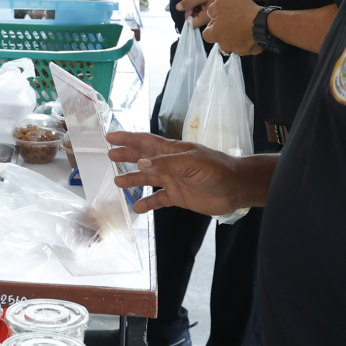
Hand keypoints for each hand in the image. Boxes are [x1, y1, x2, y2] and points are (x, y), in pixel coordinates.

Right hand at [106, 130, 251, 216]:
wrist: (236, 188)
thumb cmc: (216, 169)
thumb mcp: (191, 163)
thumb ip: (166, 164)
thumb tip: (141, 164)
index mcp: (172, 151)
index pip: (145, 142)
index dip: (128, 139)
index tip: (110, 137)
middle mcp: (169, 164)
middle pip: (143, 158)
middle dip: (126, 156)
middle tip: (110, 156)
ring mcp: (173, 180)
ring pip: (148, 179)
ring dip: (133, 179)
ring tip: (118, 183)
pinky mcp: (178, 196)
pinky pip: (159, 200)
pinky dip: (148, 203)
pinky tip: (138, 208)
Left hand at [174, 0, 236, 26]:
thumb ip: (190, 2)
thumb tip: (178, 7)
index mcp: (206, 18)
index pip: (191, 24)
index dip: (187, 15)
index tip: (190, 6)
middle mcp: (208, 20)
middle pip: (193, 19)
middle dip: (191, 8)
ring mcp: (211, 17)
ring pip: (197, 14)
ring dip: (195, 6)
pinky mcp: (213, 13)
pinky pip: (203, 12)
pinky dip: (200, 5)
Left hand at [201, 0, 261, 54]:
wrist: (263, 22)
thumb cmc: (240, 12)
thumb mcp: (222, 2)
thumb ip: (212, 9)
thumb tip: (210, 14)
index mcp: (216, 36)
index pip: (206, 34)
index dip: (211, 25)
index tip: (219, 18)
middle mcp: (225, 46)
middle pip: (221, 40)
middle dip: (225, 31)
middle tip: (234, 20)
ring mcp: (239, 50)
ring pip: (234, 43)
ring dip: (237, 36)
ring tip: (245, 25)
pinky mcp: (252, 51)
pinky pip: (247, 46)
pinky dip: (249, 40)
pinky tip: (253, 31)